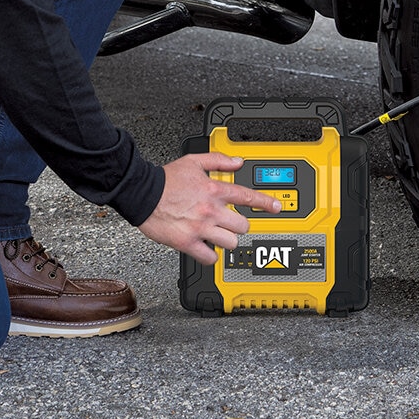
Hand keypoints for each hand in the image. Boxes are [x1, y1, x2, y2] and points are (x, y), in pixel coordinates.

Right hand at [137, 152, 281, 262]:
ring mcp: (200, 228)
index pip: (248, 197)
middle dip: (238, 225)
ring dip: (226, 240)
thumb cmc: (165, 179)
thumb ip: (218, 160)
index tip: (276, 207)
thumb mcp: (193, 161)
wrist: (142, 193)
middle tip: (230, 223)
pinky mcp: (188, 243)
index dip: (266, 203)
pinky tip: (206, 248)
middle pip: (243, 226)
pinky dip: (210, 255)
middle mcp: (211, 210)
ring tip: (217, 235)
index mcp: (214, 190)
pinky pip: (209, 258)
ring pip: (230, 243)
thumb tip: (237, 161)